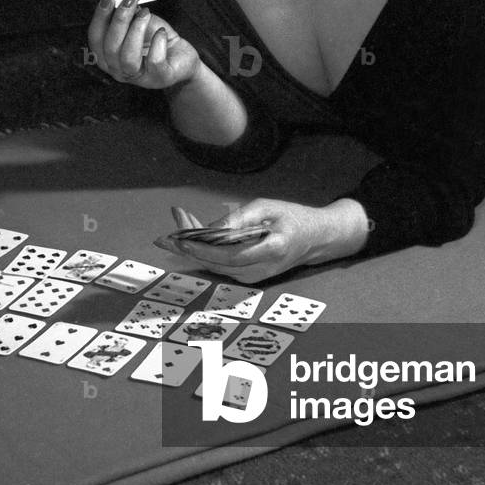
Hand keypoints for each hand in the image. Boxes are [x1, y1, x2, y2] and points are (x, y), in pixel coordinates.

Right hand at [86, 0, 199, 89]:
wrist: (181, 58)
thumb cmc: (156, 40)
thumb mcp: (139, 24)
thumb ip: (129, 14)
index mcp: (108, 56)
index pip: (95, 38)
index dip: (100, 17)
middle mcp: (118, 70)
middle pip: (109, 47)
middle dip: (119, 19)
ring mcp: (139, 77)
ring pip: (127, 57)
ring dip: (136, 30)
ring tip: (145, 13)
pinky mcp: (160, 78)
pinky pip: (154, 62)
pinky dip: (157, 43)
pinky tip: (161, 32)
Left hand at [161, 199, 335, 283]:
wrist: (316, 238)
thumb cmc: (293, 218)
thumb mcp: (268, 207)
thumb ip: (239, 219)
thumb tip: (210, 230)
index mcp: (270, 252)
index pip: (229, 256)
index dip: (203, 249)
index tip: (181, 238)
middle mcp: (260, 271)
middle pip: (217, 264)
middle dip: (189, 246)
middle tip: (169, 229)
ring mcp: (255, 277)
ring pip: (216, 266)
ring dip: (194, 247)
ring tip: (178, 222)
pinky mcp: (249, 276)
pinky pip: (222, 265)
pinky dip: (205, 250)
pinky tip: (193, 233)